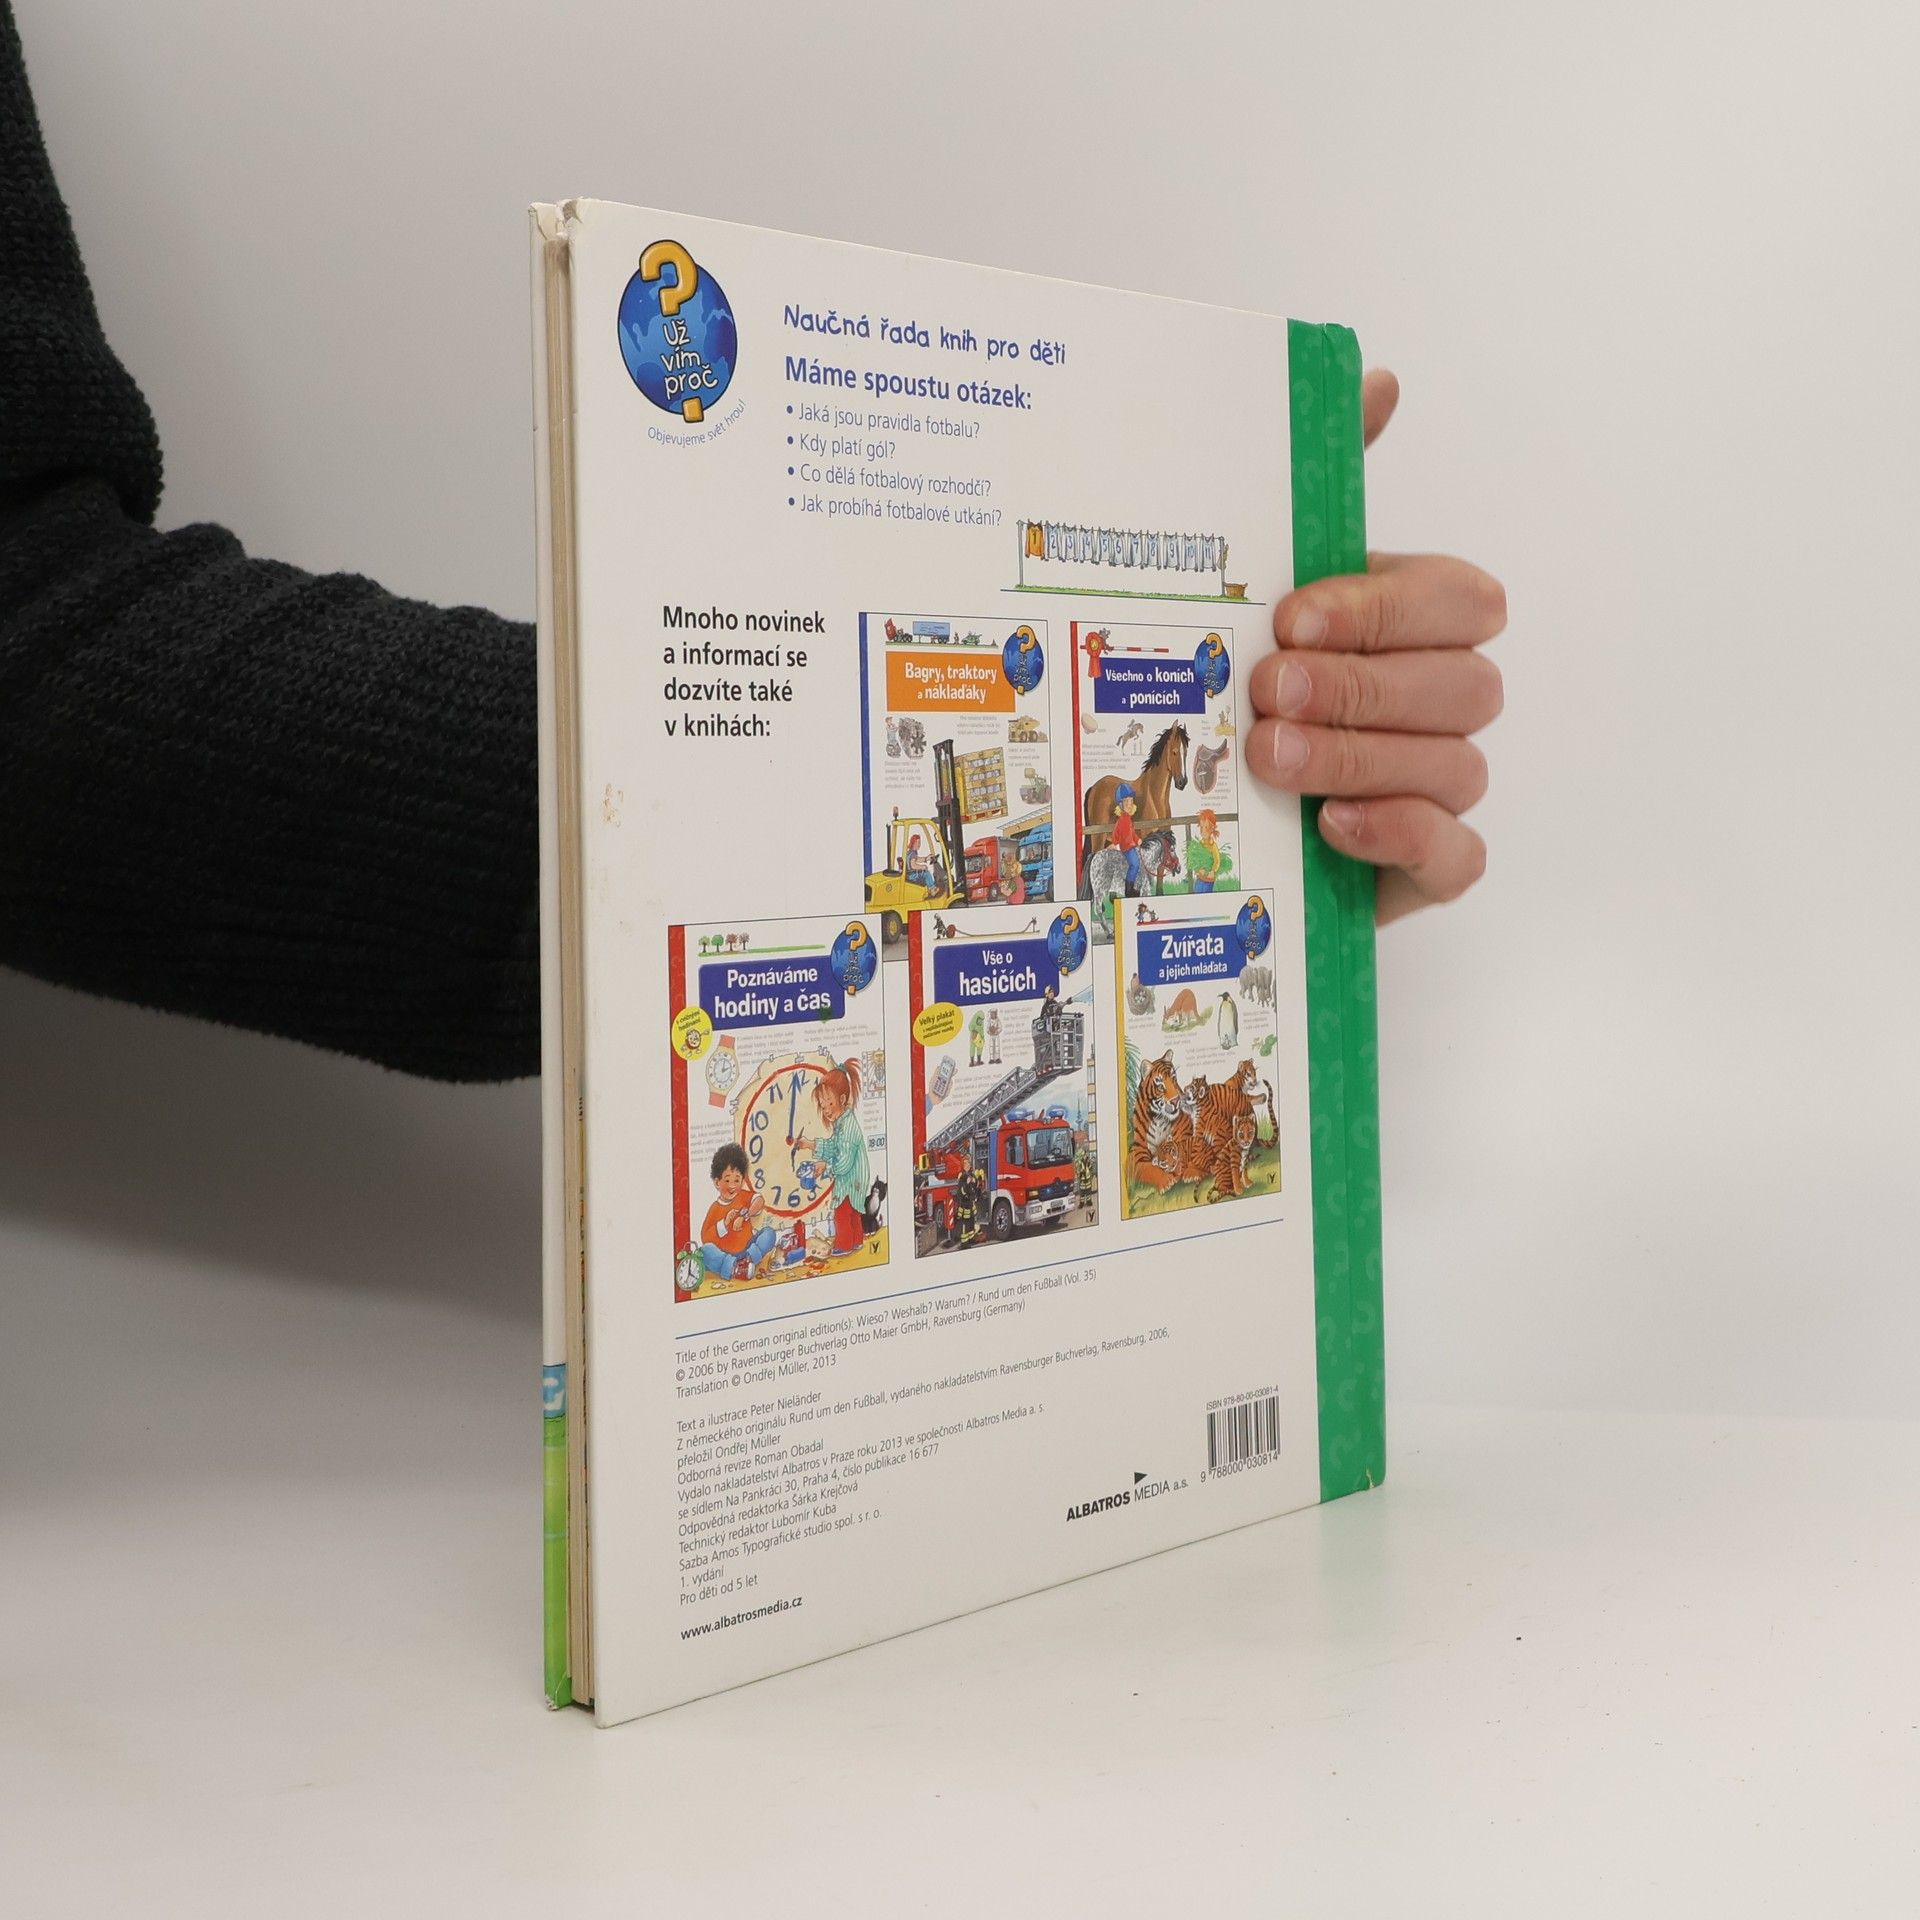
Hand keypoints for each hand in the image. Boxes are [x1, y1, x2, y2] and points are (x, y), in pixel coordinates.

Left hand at [1248, 371, 1505, 923]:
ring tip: (1270, 755)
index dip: (1388, 607)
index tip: (1292, 615)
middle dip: (1363, 684)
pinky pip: (1455, 854)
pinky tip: (1331, 826)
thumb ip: (1319, 486)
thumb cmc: (1235, 683)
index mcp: (1413, 624)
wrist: (1187, 807)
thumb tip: (1378, 378)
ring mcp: (1438, 787)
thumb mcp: (1257, 582)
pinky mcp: (1423, 867)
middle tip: (1267, 687)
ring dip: (1359, 755)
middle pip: (1463, 684)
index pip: (1460, 598)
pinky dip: (1401, 834)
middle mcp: (1439, 702)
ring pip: (1453, 765)